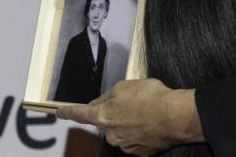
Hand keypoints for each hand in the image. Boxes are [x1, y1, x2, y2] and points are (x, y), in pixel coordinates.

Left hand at [56, 79, 201, 155]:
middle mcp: (110, 134)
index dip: (67, 112)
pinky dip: (140, 133)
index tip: (59, 112)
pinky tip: (152, 124)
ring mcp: (124, 145)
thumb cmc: (152, 98)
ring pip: (121, 132)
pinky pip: (135, 141)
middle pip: (105, 122)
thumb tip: (100, 102)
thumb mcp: (127, 86)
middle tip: (133, 104)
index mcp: (103, 115)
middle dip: (115, 114)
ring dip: (129, 123)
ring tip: (147, 113)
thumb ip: (109, 94)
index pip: (79, 114)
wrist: (176, 117)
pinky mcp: (139, 153)